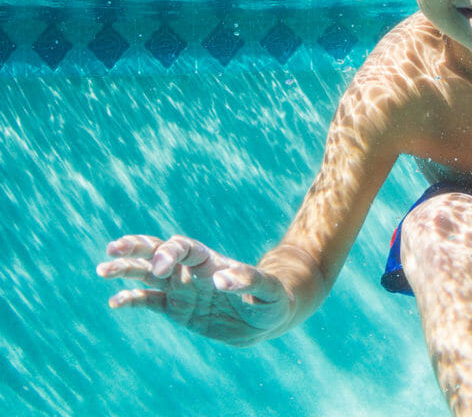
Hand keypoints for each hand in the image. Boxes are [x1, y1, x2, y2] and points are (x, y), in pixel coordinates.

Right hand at [96, 235, 291, 345]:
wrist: (267, 320)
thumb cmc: (272, 299)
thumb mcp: (269, 290)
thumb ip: (249, 281)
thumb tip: (222, 279)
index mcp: (211, 262)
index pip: (184, 248)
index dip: (169, 252)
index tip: (162, 268)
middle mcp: (191, 272)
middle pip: (159, 252)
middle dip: (136, 249)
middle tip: (112, 249)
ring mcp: (181, 290)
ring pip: (147, 274)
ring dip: (126, 270)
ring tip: (102, 270)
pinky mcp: (177, 310)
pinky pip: (149, 302)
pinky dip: (132, 299)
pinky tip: (115, 302)